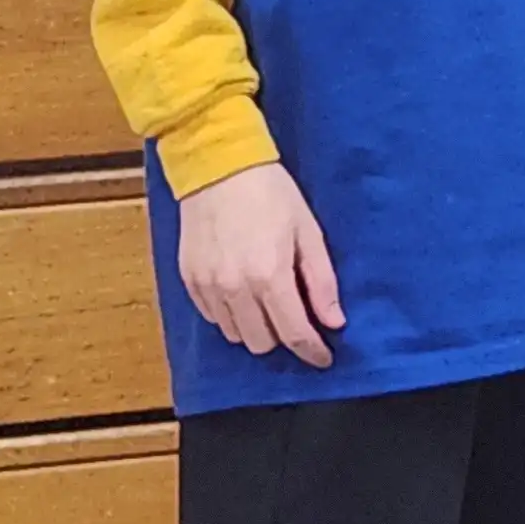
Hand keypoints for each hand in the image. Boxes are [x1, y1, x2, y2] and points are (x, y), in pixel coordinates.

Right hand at [177, 160, 342, 366]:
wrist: (217, 165)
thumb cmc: (270, 193)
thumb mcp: (308, 231)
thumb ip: (321, 281)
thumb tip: (334, 322)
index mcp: (269, 276)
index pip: (294, 334)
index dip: (313, 352)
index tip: (324, 357)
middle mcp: (235, 289)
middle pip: (262, 344)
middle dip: (284, 337)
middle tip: (296, 318)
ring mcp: (208, 286)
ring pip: (235, 336)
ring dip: (256, 328)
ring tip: (267, 302)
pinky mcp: (189, 280)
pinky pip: (213, 318)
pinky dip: (231, 315)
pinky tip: (242, 292)